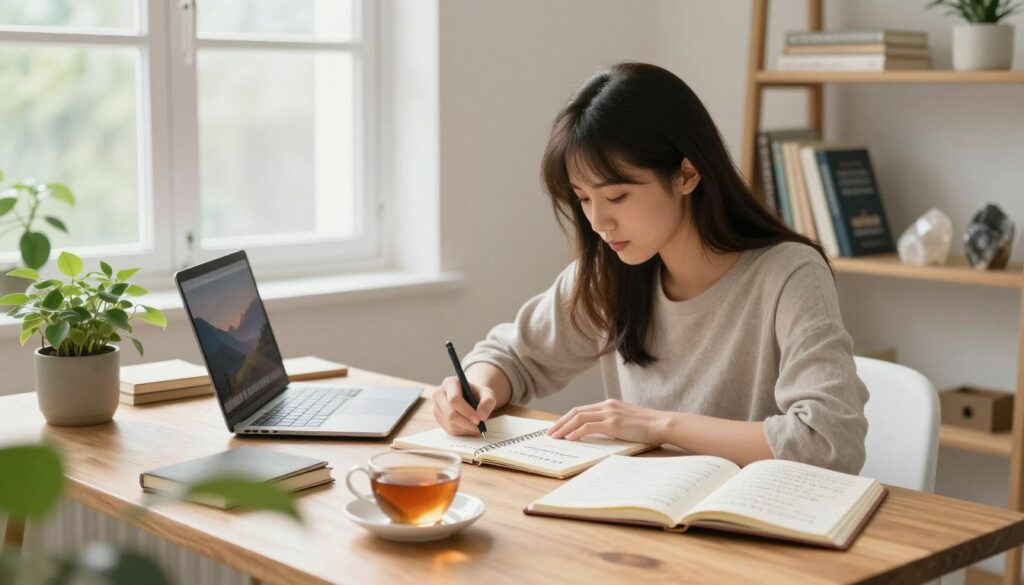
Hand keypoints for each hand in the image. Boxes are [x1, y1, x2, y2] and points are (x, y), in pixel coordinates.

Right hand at [431, 376, 496, 435]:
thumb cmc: (477, 395)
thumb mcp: (487, 394)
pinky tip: (470, 427)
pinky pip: (449, 430)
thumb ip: (488, 402)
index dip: (466, 411)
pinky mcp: (438, 419)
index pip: (454, 399)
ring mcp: (436, 407)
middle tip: (479, 427)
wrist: (470, 398)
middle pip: (450, 413)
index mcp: (450, 383)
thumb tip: (482, 416)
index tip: (478, 419)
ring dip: (466, 429)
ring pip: (450, 424)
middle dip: (466, 423)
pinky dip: (462, 432)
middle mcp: (439, 394)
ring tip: (477, 427)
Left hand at [547, 399, 666, 443]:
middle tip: (550, 433)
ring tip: (555, 437)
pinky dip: (576, 432)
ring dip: (564, 428)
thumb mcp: (627, 421)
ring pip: (579, 418)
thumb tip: (599, 434)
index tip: (558, 427)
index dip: (567, 418)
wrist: (663, 424)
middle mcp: (607, 406)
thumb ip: (612, 424)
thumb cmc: (648, 426)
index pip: (582, 410)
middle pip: (576, 412)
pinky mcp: (613, 423)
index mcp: (610, 404)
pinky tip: (569, 439)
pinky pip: (588, 427)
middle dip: (561, 422)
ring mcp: (610, 413)